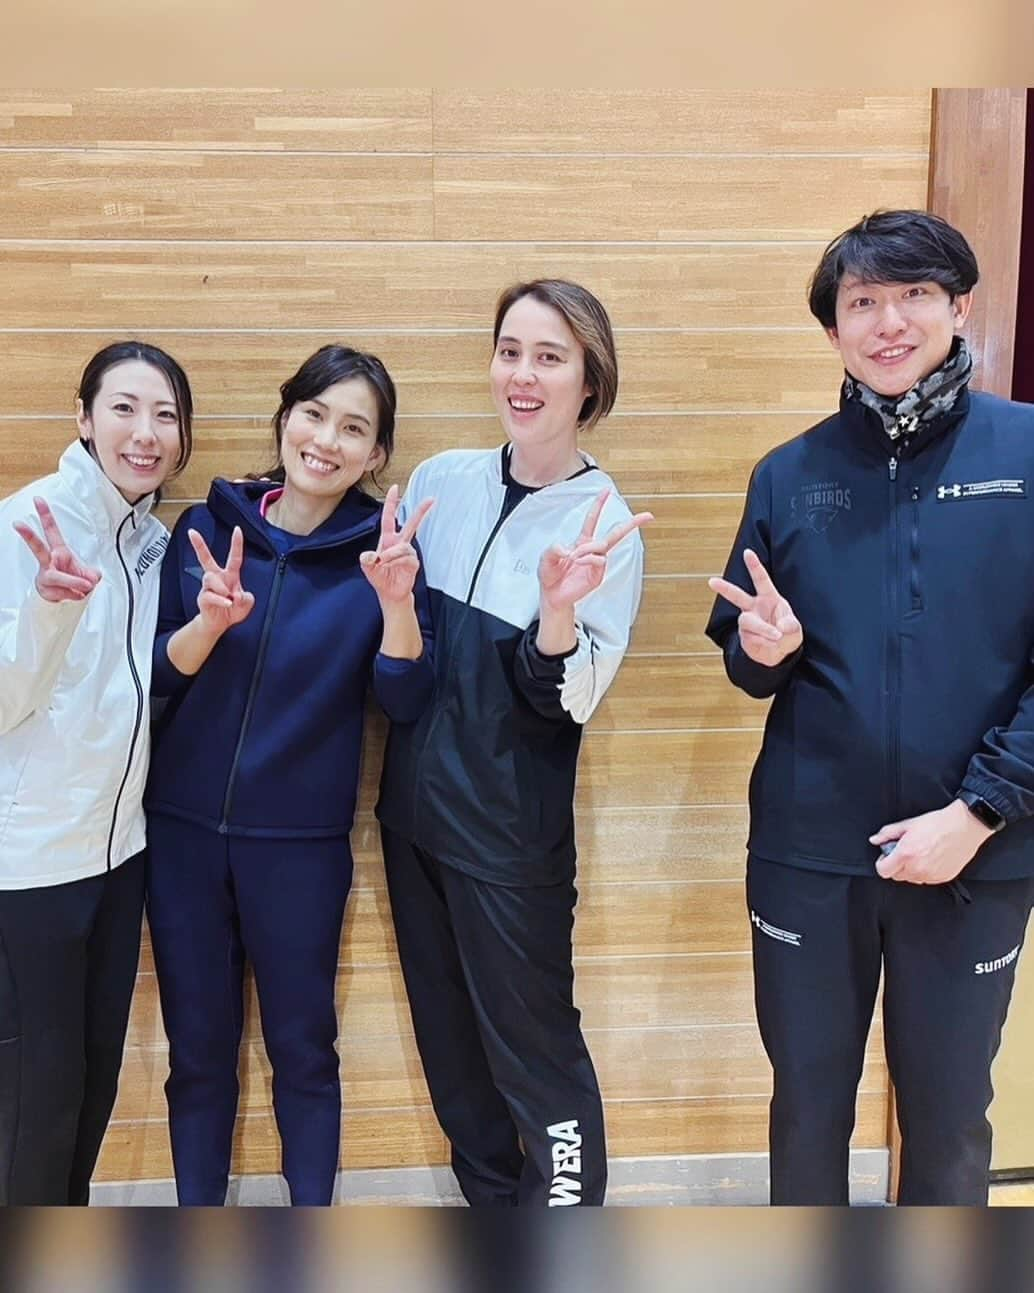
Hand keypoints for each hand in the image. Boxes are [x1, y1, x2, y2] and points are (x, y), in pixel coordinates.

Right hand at [14, 496, 101, 602]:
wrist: (66, 598)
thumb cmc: (74, 579)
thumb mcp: (89, 574)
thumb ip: (93, 574)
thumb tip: (92, 578)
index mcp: (59, 551)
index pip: (52, 530)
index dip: (46, 515)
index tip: (38, 500)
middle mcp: (49, 562)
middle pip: (37, 547)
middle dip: (28, 535)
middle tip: (17, 523)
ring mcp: (45, 575)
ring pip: (56, 576)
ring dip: (73, 581)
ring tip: (86, 586)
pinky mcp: (45, 590)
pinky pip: (64, 592)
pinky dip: (74, 595)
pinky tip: (76, 595)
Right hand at [189, 526, 253, 635]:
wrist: (219, 624)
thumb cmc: (232, 610)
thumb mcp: (247, 603)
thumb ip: (247, 598)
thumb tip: (237, 595)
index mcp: (230, 575)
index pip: (234, 557)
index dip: (236, 543)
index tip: (237, 529)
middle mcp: (217, 578)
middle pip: (206, 559)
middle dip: (199, 545)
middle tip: (192, 532)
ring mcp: (208, 588)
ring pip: (210, 578)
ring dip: (222, 588)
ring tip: (229, 599)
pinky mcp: (203, 598)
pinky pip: (210, 595)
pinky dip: (221, 600)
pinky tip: (227, 603)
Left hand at [359, 484, 433, 605]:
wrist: (390, 594)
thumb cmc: (380, 578)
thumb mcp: (368, 568)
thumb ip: (367, 560)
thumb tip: (370, 555)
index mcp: (387, 539)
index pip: (389, 517)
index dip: (391, 503)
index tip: (394, 488)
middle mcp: (399, 543)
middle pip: (412, 523)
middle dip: (421, 511)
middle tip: (431, 499)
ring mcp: (408, 552)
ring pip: (403, 547)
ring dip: (392, 555)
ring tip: (383, 563)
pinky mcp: (413, 563)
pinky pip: (407, 557)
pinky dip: (396, 561)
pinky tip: (391, 566)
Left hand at [538, 489, 652, 612]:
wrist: (552, 596)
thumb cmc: (550, 575)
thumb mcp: (545, 558)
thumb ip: (554, 548)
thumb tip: (570, 548)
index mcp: (581, 542)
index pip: (592, 519)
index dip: (599, 504)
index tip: (607, 491)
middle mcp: (592, 550)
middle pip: (615, 534)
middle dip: (632, 524)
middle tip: (648, 516)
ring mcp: (597, 563)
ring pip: (602, 545)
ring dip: (587, 548)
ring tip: (574, 557)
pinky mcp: (598, 575)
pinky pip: (599, 560)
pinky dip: (587, 558)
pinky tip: (578, 562)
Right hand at [708, 549, 802, 665]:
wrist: (779, 655)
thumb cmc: (787, 634)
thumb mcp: (795, 629)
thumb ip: (790, 625)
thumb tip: (779, 628)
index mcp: (769, 598)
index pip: (761, 580)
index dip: (754, 566)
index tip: (747, 552)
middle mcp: (754, 608)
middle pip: (737, 596)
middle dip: (724, 588)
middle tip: (711, 581)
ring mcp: (747, 622)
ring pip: (748, 621)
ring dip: (763, 629)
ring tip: (776, 637)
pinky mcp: (744, 636)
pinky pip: (751, 638)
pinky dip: (764, 643)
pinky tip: (770, 645)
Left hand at [870, 800, 991, 884]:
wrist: (965, 826)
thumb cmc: (939, 824)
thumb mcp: (909, 824)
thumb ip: (887, 833)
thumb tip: (875, 840)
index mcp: (906, 854)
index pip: (883, 871)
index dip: (882, 863)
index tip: (887, 856)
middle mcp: (918, 868)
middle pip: (896, 876)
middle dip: (897, 865)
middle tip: (905, 852)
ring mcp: (931, 875)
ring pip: (911, 879)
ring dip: (911, 869)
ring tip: (920, 853)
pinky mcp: (943, 878)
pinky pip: (926, 879)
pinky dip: (925, 871)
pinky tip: (931, 858)